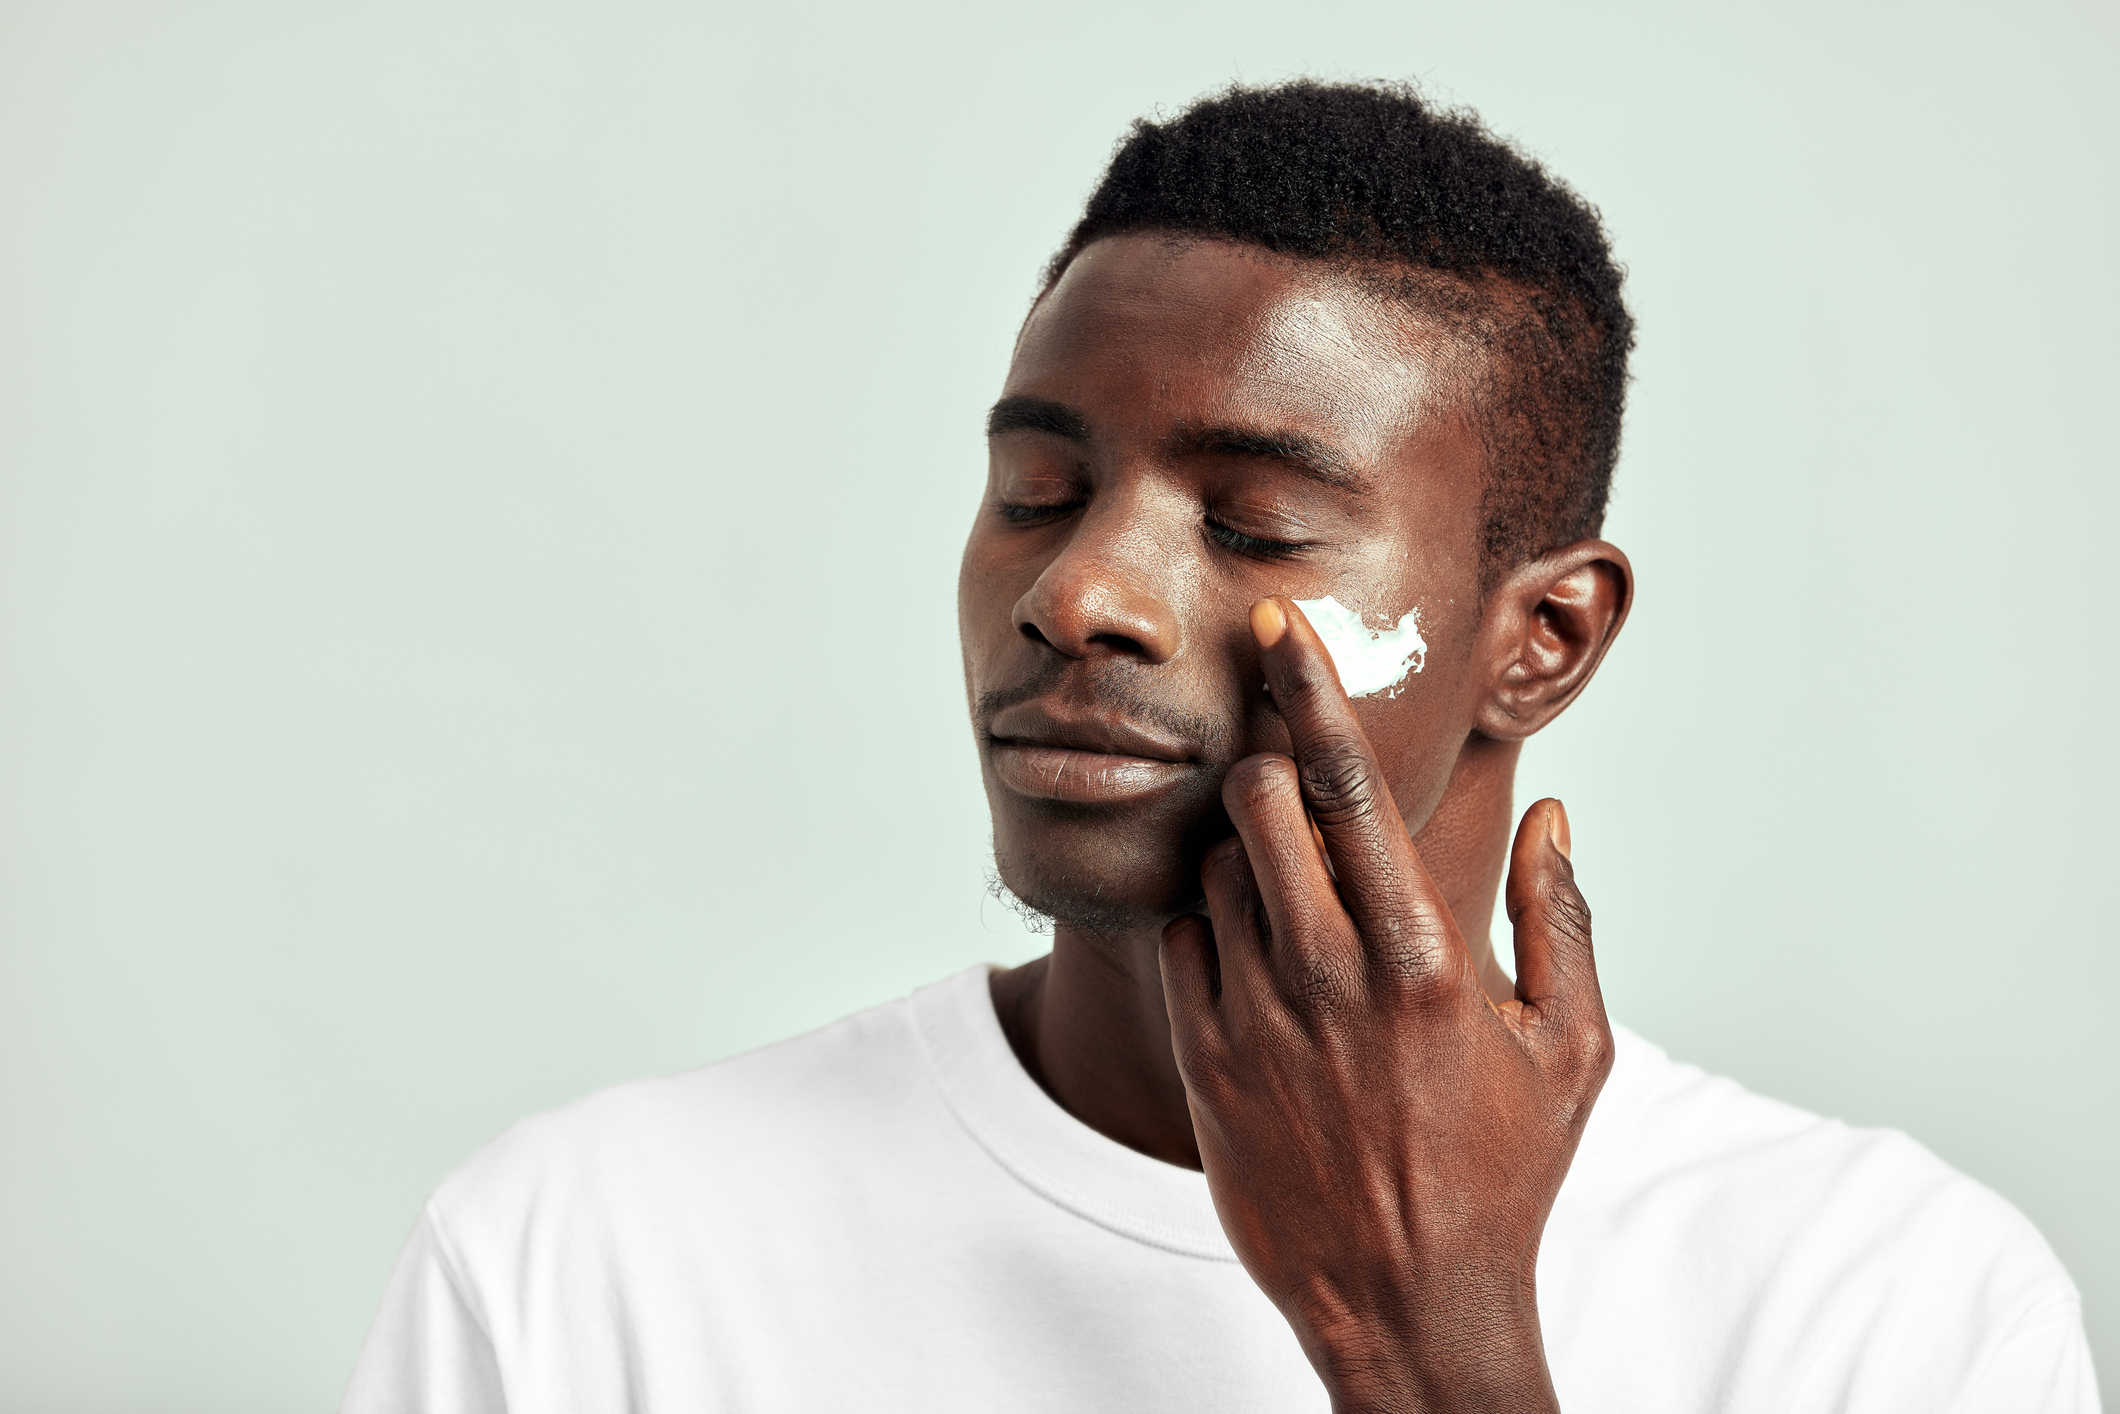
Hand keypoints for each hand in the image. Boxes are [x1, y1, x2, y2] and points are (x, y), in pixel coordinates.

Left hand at [1158, 596, 1613, 1413]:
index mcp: (1427, 956)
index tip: (1278, 626)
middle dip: (1270, 770)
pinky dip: (1209, 926)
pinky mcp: (1204, 1063)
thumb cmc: (1500, 1174)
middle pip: (1260, 803)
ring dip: (1246, 857)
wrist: (1406, 1304)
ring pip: (1215, 868)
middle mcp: (1331, 975)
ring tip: (1300, 910)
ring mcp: (1257, 1019)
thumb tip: (1555, 812)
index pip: (1350, 788)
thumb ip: (1565, 919)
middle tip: (1296, 791)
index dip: (1310, 691)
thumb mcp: (1571, 1050)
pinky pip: (1179, 941)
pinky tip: (1259, 964)